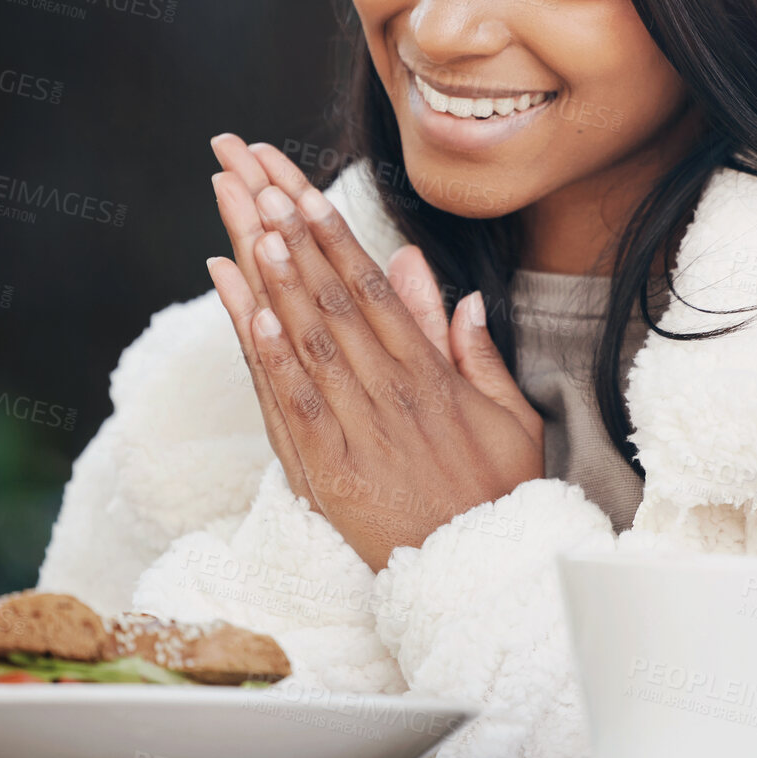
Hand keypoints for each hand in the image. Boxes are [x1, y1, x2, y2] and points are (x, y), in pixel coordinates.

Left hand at [205, 134, 544, 570]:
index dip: (333, 236)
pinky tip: (250, 310)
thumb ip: (473, 350)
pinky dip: (273, 357)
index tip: (302, 190)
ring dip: (277, 278)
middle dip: (291, 235)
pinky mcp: (330, 473)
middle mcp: (392, 392)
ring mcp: (358, 431)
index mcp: (431, 374)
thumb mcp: (507, 415)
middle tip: (256, 180)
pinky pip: (296, 405)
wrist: (480, 576)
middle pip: (332, 300)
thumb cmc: (494, 491)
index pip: (373, 290)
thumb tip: (453, 289)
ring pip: (311, 341)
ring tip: (249, 222)